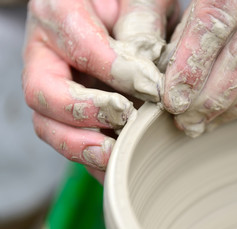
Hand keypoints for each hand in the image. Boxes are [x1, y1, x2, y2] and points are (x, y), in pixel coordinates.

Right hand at [23, 0, 177, 181]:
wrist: (118, 9)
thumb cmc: (128, 1)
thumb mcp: (139, 0)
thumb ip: (142, 26)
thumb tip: (148, 78)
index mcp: (58, 14)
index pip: (81, 48)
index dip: (115, 73)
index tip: (150, 88)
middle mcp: (47, 55)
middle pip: (45, 96)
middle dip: (83, 115)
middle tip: (123, 121)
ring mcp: (56, 86)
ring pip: (50, 125)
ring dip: (81, 146)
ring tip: (114, 156)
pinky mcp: (70, 109)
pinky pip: (71, 138)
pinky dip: (91, 157)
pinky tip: (116, 164)